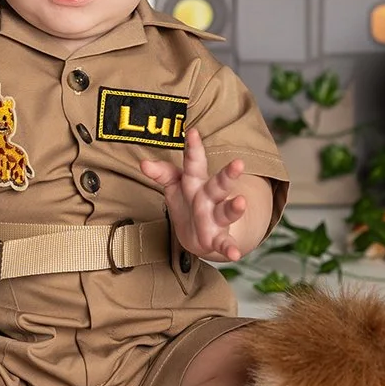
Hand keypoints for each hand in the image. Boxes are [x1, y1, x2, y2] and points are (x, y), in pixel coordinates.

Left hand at [140, 128, 252, 262]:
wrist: (200, 234)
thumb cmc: (187, 202)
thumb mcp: (175, 185)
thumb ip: (162, 173)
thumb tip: (143, 163)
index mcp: (196, 182)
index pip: (194, 162)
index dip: (192, 148)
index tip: (191, 131)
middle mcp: (209, 198)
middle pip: (218, 185)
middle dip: (227, 175)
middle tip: (238, 164)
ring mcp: (215, 218)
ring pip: (225, 211)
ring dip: (234, 208)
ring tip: (241, 202)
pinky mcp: (217, 238)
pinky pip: (224, 243)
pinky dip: (230, 248)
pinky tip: (235, 254)